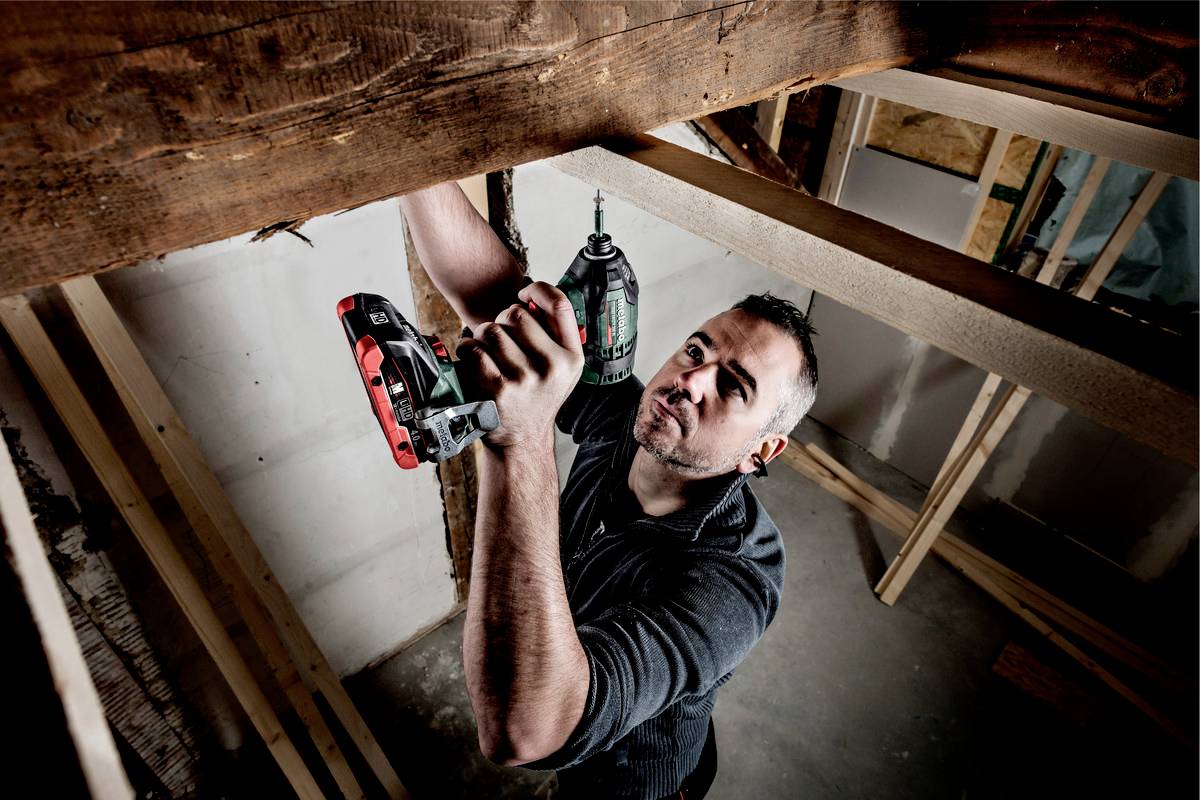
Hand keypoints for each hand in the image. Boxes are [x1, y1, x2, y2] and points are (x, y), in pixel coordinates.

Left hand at [457, 282, 583, 448]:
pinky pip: (474, 349)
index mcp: (571, 358)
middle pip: (515, 313)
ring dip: (481, 336)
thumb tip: (528, 295)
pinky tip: (472, 360)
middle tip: (501, 338)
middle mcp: (552, 368)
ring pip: (491, 329)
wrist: (521, 440)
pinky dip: (467, 350)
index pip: (561, 305)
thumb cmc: (537, 398)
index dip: (538, 290)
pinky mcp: (497, 388)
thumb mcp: (561, 369)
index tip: (524, 293)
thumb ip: (553, 333)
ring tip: (487, 351)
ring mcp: (525, 379)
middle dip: (502, 320)